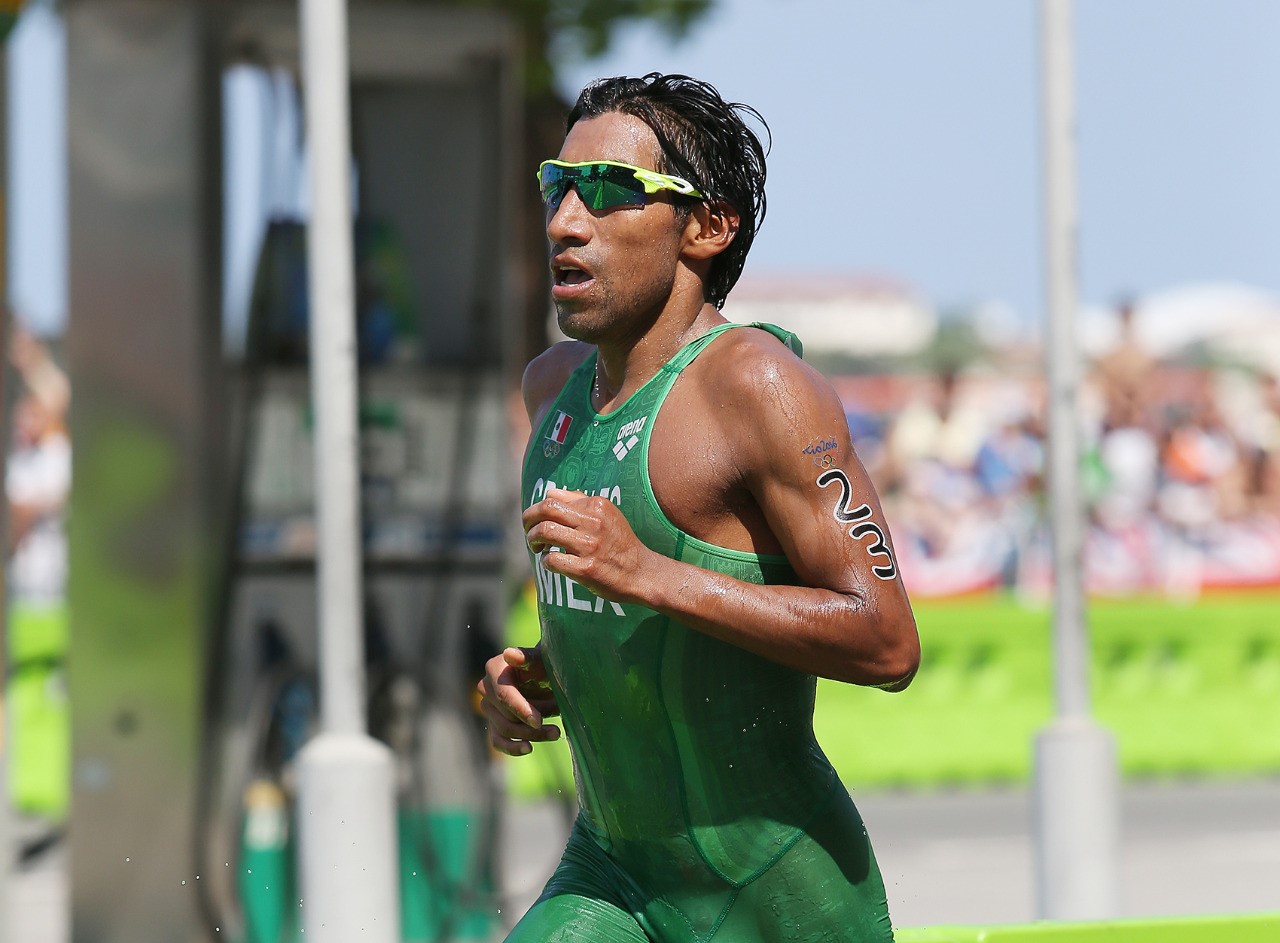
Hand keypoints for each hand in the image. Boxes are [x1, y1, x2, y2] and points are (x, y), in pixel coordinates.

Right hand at [476, 646, 559, 755]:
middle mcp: (486, 688)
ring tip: (555, 733)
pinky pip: (498, 741)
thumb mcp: (541, 659)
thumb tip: (509, 654)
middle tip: (556, 729)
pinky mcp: (494, 723)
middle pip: (505, 716)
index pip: (503, 695)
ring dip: (530, 736)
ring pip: (504, 730)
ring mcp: (488, 707)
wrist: (549, 676)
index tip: (539, 721)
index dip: (521, 710)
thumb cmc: (545, 664)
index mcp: (494, 668)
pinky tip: (529, 748)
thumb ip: (527, 657)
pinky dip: (512, 748)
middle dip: (531, 725)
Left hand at [523, 488, 653, 603]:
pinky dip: (545, 561)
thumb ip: (579, 502)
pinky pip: (552, 560)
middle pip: (546, 509)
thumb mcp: (607, 515)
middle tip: (528, 531)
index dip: (536, 510)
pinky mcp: (587, 569)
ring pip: (545, 531)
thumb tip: (549, 493)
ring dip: (533, 540)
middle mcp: (593, 522)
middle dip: (528, 520)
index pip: (553, 499)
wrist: (642, 573)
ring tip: (537, 547)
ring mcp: (590, 546)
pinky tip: (550, 564)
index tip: (535, 522)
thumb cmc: (619, 544)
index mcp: (596, 505)